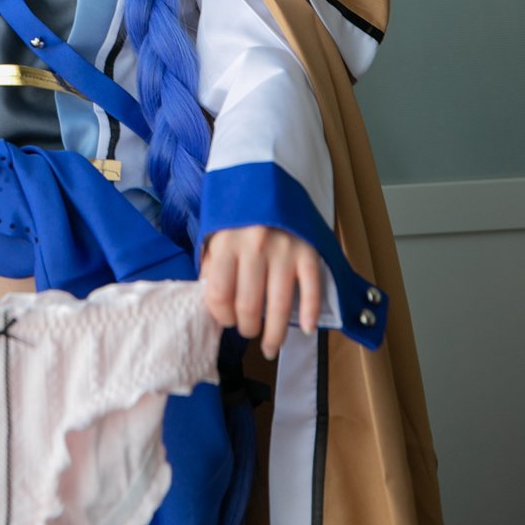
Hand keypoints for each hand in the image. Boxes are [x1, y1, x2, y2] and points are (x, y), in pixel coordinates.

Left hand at [199, 225, 322, 358]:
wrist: (269, 179)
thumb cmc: (240, 216)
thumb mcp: (216, 234)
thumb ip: (213, 266)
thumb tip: (215, 304)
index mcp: (226, 243)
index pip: (219, 295)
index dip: (221, 316)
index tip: (227, 321)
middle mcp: (254, 247)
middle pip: (249, 306)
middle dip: (247, 328)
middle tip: (249, 332)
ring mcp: (284, 249)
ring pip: (279, 306)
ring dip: (275, 334)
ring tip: (271, 346)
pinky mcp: (308, 250)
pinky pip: (311, 288)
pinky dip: (311, 312)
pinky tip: (308, 329)